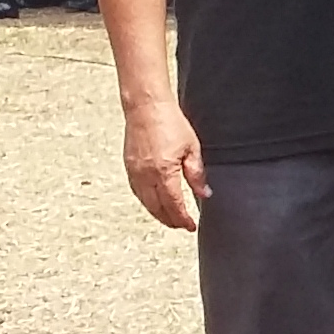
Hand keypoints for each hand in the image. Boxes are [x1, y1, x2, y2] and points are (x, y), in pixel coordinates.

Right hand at [121, 97, 207, 231]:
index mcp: (164, 173)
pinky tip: (154, 202)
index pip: (174, 205)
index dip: (183, 219)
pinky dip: (146, 201)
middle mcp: (146, 176)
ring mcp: (134, 172)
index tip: (191, 225)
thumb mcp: (191, 149)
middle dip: (170, 220)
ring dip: (157, 213)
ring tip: (169, 218)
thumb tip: (204, 194)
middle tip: (181, 225)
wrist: (146, 107)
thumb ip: (197, 174)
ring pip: (145, 202)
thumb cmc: (170, 123)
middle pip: (157, 208)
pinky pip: (137, 192)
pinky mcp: (128, 166)